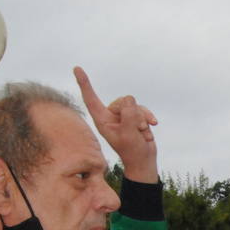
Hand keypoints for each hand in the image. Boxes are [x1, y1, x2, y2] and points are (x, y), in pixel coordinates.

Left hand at [74, 67, 157, 182]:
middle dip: (133, 113)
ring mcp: (122, 116)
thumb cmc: (133, 151)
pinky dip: (148, 116)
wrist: (144, 160)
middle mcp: (110, 116)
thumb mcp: (129, 133)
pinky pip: (141, 108)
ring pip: (133, 104)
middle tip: (136, 130)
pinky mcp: (133, 116)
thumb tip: (129, 99)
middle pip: (121, 101)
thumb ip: (128, 115)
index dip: (84, 83)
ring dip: (142, 117)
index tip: (76, 68)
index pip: (90, 99)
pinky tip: (153, 125)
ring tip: (142, 132)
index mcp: (102, 120)